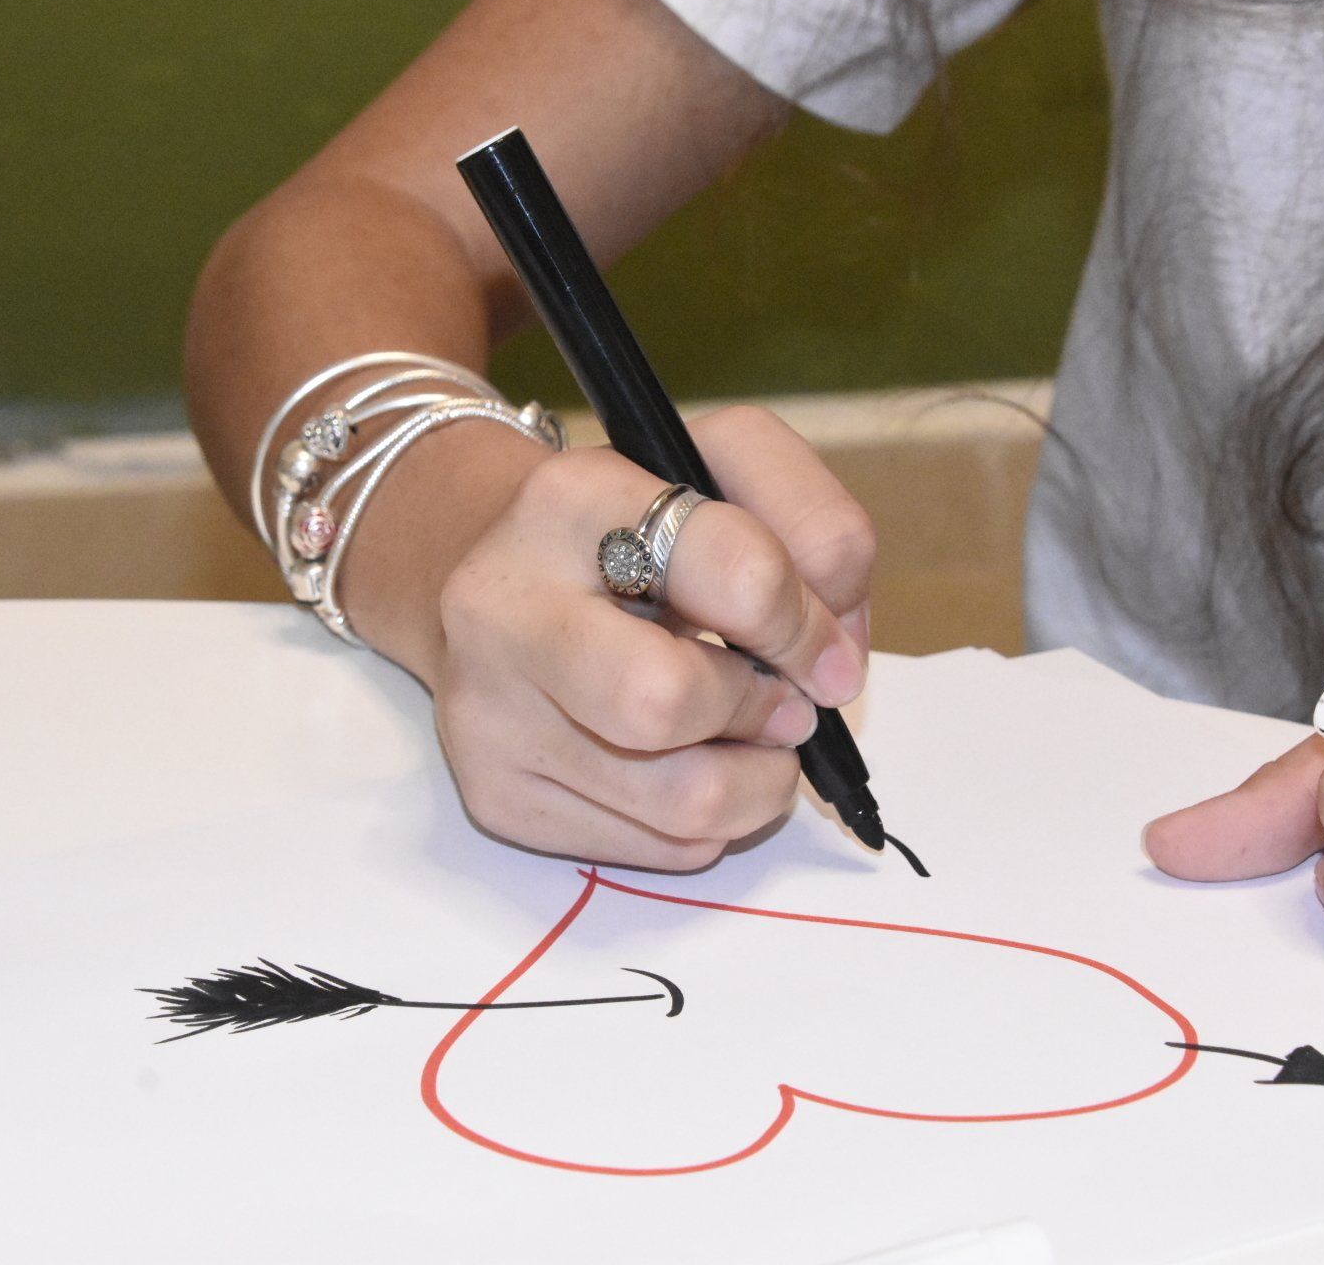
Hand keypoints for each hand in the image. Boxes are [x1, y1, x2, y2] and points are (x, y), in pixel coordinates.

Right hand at [431, 405, 873, 870]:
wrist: (510, 585)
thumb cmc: (643, 533)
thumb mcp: (731, 473)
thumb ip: (815, 531)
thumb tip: (835, 663)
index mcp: (571, 500)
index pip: (737, 572)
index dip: (809, 625)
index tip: (827, 652)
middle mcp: (503, 606)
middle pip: (665, 701)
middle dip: (761, 714)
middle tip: (784, 705)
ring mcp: (489, 712)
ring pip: (678, 801)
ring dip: (758, 784)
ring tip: (754, 741)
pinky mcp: (499, 796)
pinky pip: (657, 849)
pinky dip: (709, 821)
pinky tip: (691, 765)